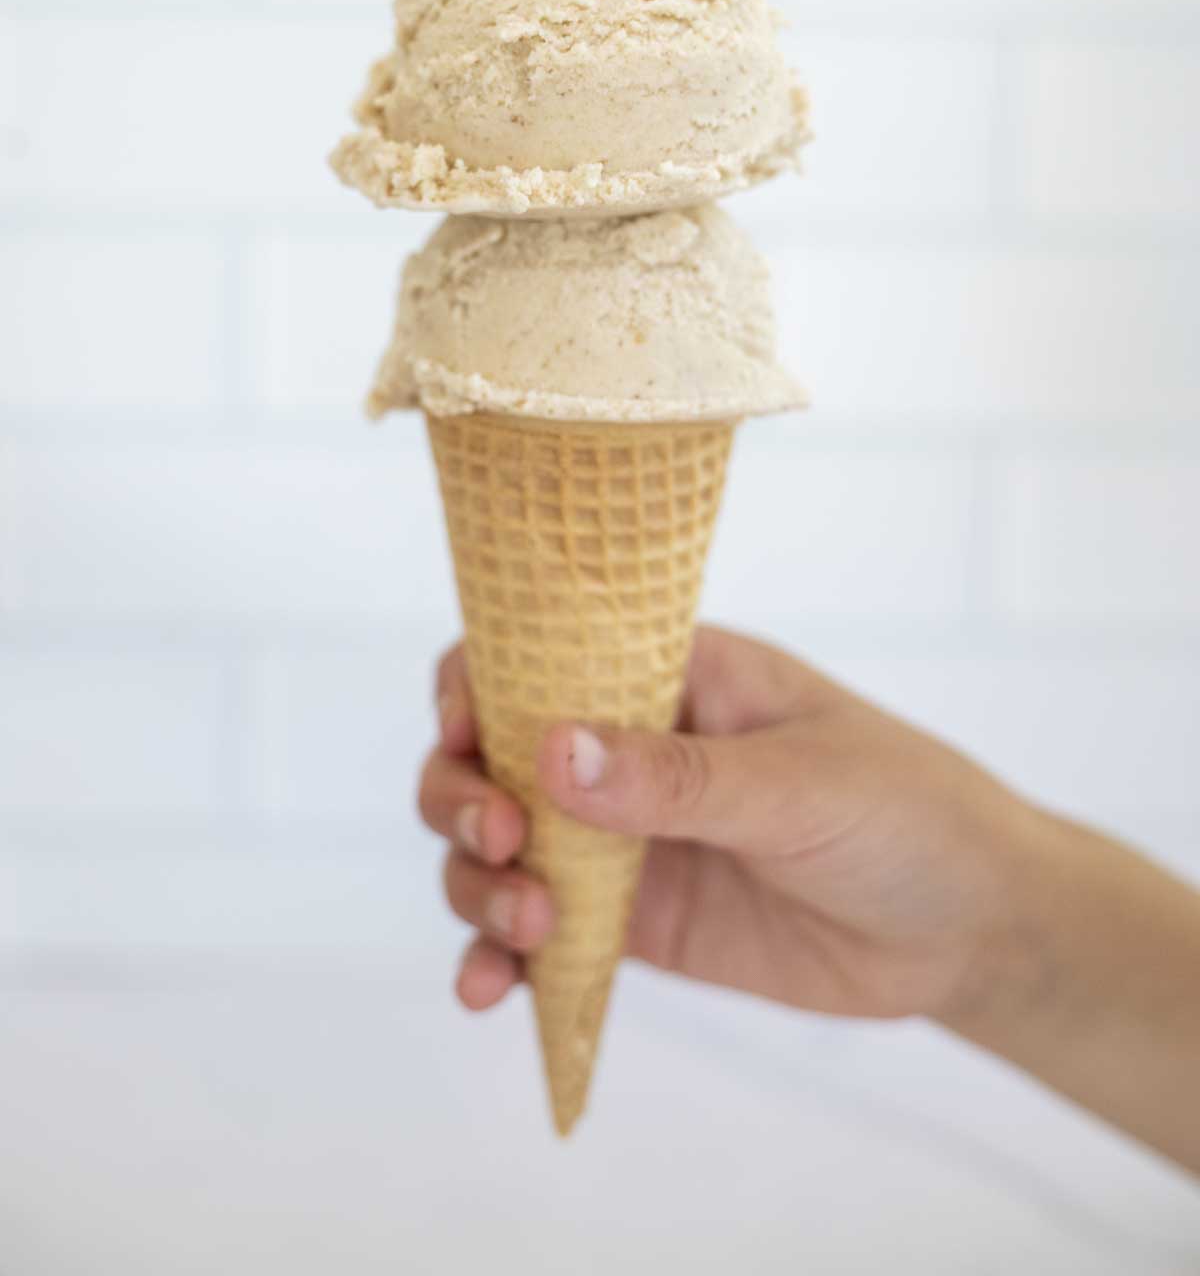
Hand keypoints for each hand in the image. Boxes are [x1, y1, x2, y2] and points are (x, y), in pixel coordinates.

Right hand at [417, 625, 1037, 1021]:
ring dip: (478, 884)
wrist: (971, 932)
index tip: (464, 734)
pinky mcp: (634, 925)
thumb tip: (548, 751)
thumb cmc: (907, 813)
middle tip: (502, 840)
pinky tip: (488, 994)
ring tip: (527, 931)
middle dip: (463, 795)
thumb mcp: (799, 784)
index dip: (480, 682)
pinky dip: (498, 962)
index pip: (541, 651)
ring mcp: (626, 840)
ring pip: (499, 847)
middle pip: (492, 754)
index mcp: (672, 675)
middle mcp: (631, 748)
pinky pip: (540, 939)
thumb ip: (677, 777)